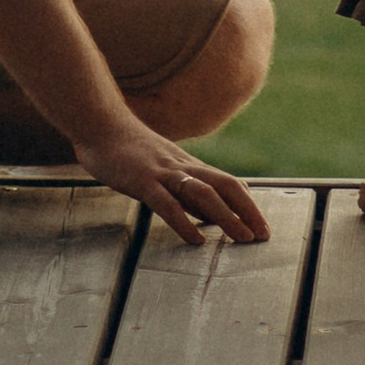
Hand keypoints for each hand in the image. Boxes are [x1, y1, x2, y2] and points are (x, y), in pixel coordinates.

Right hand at [76, 117, 271, 246]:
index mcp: (188, 166)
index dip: (247, 204)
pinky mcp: (142, 180)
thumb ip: (182, 190)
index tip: (262, 227)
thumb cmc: (129, 151)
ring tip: (241, 239)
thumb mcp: (162, 169)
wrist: (101, 125)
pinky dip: (184, 222)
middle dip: (247, 211)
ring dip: (226, 216)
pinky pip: (167, 203)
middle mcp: (182, 167)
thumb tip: (204, 216)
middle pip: (224, 186)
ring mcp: (163, 172)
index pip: (227, 183)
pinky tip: (196, 239)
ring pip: (202, 193)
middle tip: (262, 236)